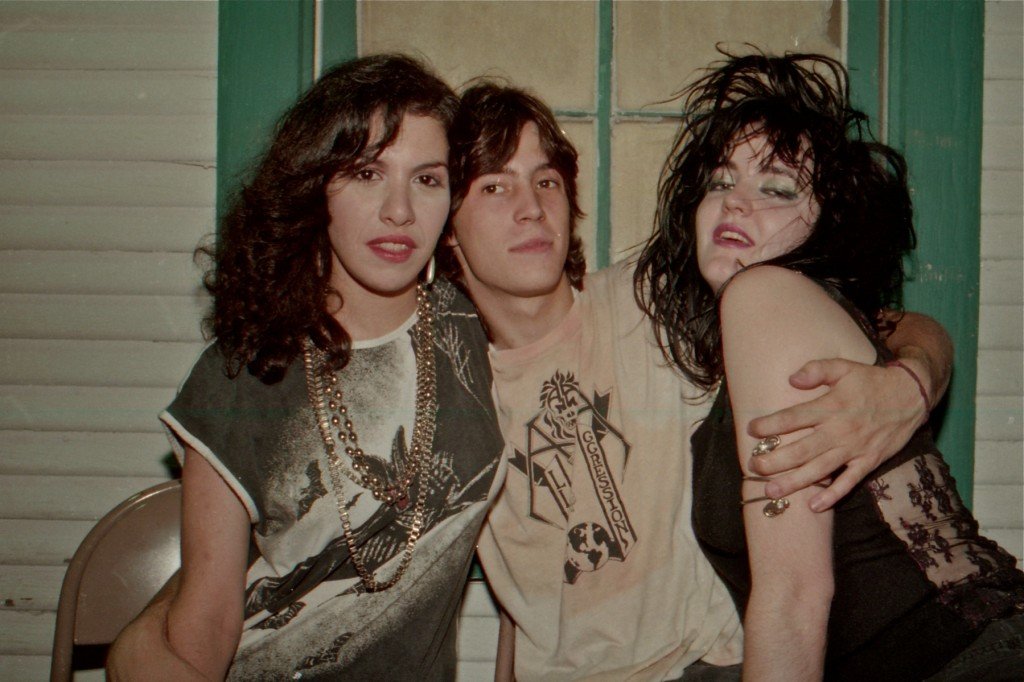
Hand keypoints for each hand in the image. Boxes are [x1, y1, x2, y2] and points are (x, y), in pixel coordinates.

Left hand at [747, 358, 926, 510]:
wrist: (912, 395)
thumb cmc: (871, 381)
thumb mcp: (844, 367)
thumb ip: (817, 370)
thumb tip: (792, 380)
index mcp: (830, 406)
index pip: (793, 418)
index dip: (771, 425)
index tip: (752, 430)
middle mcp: (839, 430)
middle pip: (802, 449)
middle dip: (776, 460)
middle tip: (754, 466)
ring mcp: (854, 449)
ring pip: (820, 469)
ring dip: (795, 481)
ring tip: (772, 491)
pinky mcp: (869, 461)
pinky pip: (849, 482)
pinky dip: (833, 495)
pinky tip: (814, 506)